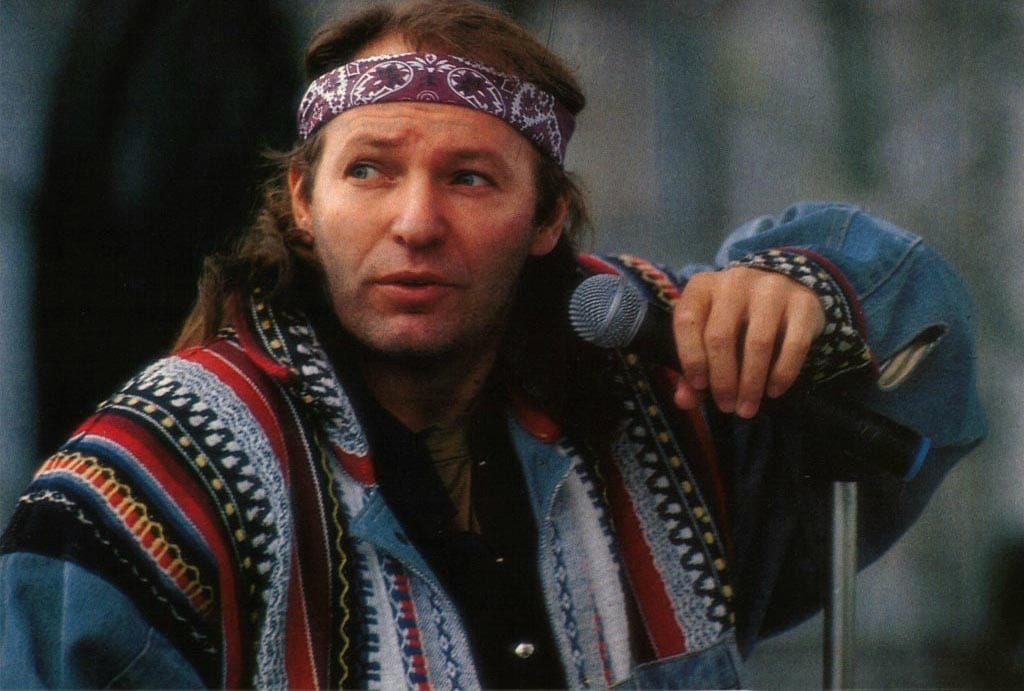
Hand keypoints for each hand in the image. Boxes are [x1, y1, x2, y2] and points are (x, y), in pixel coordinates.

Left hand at [672, 267, 824, 417]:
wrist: (785, 286)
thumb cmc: (736, 317)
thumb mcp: (709, 332)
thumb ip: (694, 366)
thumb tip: (684, 400)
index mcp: (702, 286)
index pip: (687, 321)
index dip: (690, 357)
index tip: (699, 386)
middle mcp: (734, 282)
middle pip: (721, 336)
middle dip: (722, 380)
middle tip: (726, 407)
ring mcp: (771, 288)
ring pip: (758, 343)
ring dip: (751, 383)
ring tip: (747, 408)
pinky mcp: (803, 302)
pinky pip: (794, 344)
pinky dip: (782, 373)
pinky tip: (774, 391)